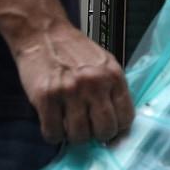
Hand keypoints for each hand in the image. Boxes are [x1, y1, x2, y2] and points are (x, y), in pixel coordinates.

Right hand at [13, 24, 134, 145]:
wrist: (43, 33)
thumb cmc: (73, 49)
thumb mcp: (104, 63)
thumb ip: (112, 89)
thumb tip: (118, 122)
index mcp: (113, 76)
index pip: (126, 117)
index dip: (117, 128)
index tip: (108, 128)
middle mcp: (94, 84)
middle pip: (104, 131)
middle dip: (97, 136)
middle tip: (88, 128)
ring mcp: (69, 91)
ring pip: (79, 136)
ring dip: (74, 136)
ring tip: (69, 124)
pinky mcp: (46, 98)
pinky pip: (53, 133)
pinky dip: (53, 134)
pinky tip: (53, 122)